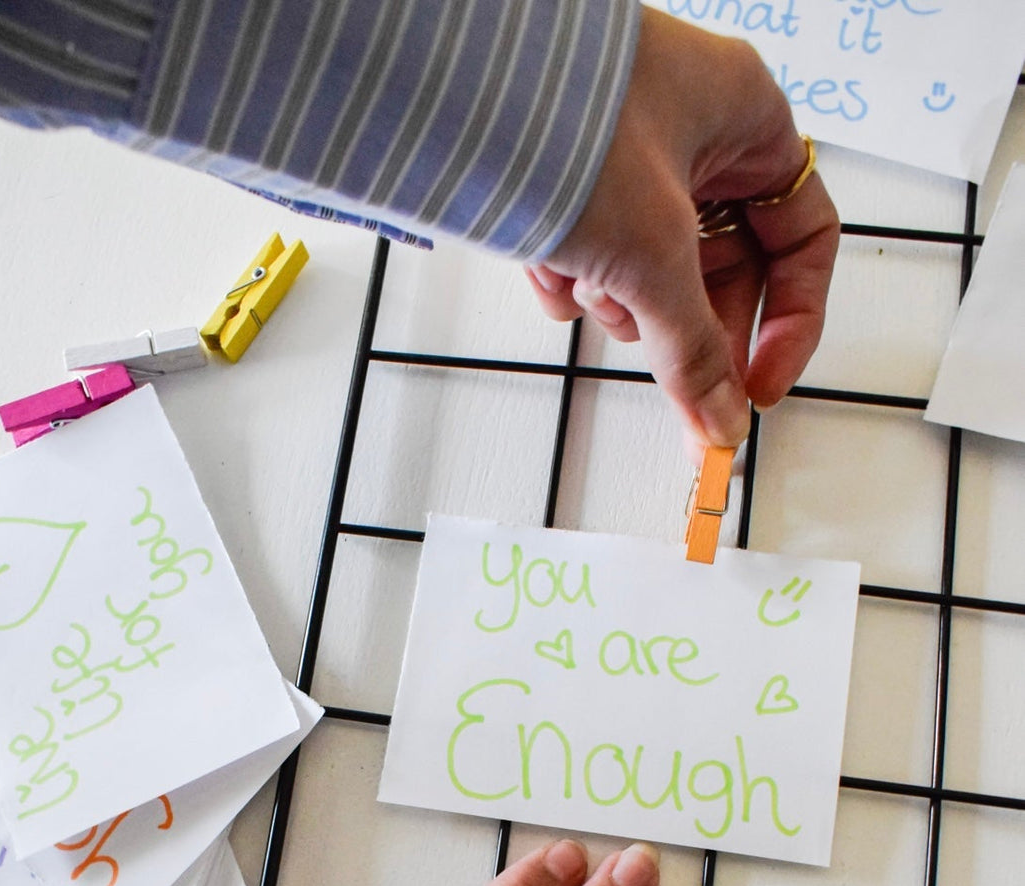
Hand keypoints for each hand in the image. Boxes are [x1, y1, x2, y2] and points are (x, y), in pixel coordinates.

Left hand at [526, 10, 839, 448]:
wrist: (451, 93)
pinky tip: (545, 261)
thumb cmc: (572, 126)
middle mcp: (696, 131)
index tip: (758, 388)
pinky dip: (571, 276)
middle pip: (723, 268)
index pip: (804, 240)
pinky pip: (593, 254)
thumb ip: (694, 349)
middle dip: (686, 324)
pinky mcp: (571, 177)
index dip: (791, 323)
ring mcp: (630, 154)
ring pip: (653, 269)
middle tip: (674, 381)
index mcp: (747, 120)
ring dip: (619, 298)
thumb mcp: (653, 253)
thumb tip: (721, 421)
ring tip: (586, 276)